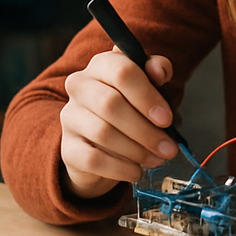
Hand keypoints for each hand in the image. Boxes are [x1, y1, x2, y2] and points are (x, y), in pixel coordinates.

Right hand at [59, 46, 178, 198]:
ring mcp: (70, 116)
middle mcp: (80, 86)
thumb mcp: (148, 85)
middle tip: (168, 147)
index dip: (147, 96)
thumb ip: (157, 71)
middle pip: (111, 104)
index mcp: (102, 64)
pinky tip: (136, 171)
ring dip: (137, 150)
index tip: (166, 119)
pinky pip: (93, 159)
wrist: (100, 140)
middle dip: (146, 130)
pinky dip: (120, 168)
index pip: (122, 72)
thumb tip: (160, 71)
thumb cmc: (131, 107)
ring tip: (157, 159)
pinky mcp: (67, 147)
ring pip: (103, 133)